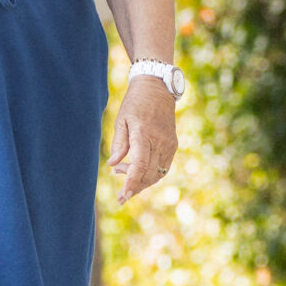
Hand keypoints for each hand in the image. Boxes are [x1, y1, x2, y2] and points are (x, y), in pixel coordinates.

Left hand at [108, 75, 177, 201]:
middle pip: (149, 173)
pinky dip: (151, 174)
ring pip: (158, 173)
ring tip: (124, 174)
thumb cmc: (135, 103)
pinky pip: (164, 167)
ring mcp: (169, 144)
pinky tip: (138, 170)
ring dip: (142, 182)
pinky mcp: (173, 145)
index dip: (131, 182)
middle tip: (120, 194)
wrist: (157, 89)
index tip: (123, 196)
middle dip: (135, 187)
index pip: (139, 165)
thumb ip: (119, 143)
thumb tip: (113, 164)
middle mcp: (160, 141)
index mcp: (144, 134)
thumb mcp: (122, 119)